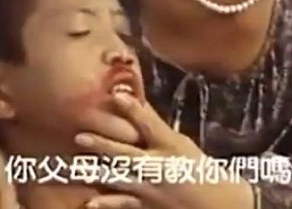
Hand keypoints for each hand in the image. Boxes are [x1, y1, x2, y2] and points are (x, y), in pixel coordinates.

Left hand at [78, 94, 254, 208]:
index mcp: (169, 145)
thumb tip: (131, 98)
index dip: (134, 109)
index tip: (117, 94)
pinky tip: (89, 204)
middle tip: (80, 137)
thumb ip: (154, 124)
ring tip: (77, 168)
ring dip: (98, 173)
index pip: (150, 124)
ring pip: (120, 179)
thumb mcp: (179, 142)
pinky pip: (123, 204)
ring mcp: (150, 188)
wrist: (214, 203)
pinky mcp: (145, 205)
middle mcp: (157, 166)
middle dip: (104, 146)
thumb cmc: (195, 168)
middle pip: (128, 154)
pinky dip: (106, 204)